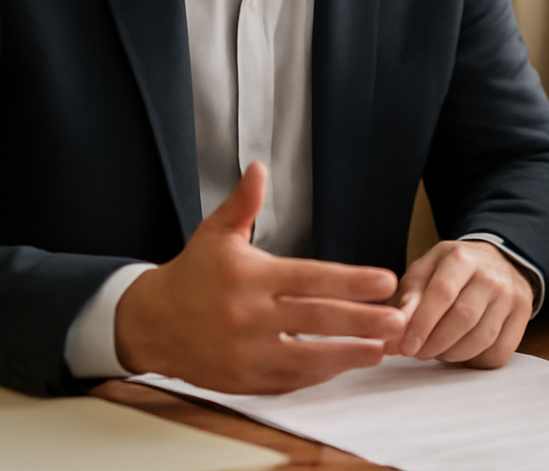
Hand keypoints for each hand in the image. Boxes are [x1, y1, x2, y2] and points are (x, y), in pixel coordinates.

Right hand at [114, 162, 405, 393]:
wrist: (149, 323)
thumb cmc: (192, 275)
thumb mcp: (215, 233)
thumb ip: (243, 204)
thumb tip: (258, 168)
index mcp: (249, 277)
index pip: (310, 278)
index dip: (351, 281)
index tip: (385, 281)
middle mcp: (248, 316)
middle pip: (316, 319)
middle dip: (362, 320)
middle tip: (399, 320)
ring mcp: (245, 353)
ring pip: (307, 357)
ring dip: (347, 354)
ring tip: (381, 348)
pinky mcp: (242, 380)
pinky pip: (288, 380)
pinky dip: (318, 374)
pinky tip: (344, 364)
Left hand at [390, 240, 533, 367]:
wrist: (492, 262)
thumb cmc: (449, 272)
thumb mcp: (423, 273)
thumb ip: (406, 301)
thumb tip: (390, 339)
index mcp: (462, 258)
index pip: (442, 292)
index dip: (422, 323)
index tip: (405, 347)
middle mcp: (491, 275)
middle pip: (463, 318)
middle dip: (435, 344)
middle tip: (417, 353)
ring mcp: (511, 295)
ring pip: (482, 339)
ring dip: (452, 354)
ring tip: (436, 351)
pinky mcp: (522, 316)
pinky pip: (499, 353)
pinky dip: (475, 361)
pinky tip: (461, 352)